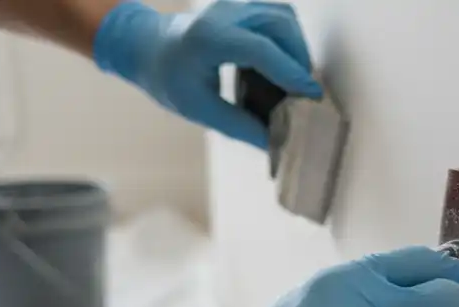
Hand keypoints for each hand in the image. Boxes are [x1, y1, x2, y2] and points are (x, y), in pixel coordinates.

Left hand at [94, 0, 321, 148]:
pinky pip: (277, 16)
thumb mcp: (199, 109)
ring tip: (296, 80)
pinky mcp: (242, 6)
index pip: (261, 50)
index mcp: (208, 37)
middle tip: (304, 93)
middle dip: (299, 60)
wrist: (148, 47)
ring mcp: (234, 4)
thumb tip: (276, 142)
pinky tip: (285, 65)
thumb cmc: (169, 79)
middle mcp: (224, 13)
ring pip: (283, 17)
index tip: (311, 96)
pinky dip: (289, 40)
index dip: (290, 73)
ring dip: (297, 48)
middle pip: (280, 26)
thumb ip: (239, 126)